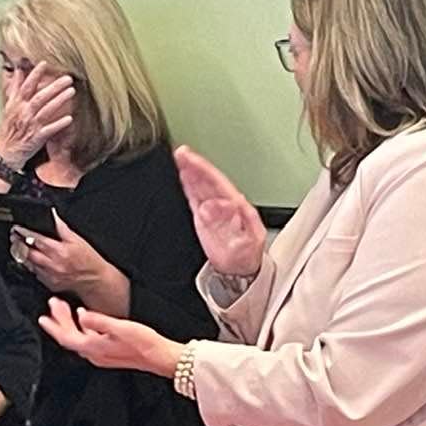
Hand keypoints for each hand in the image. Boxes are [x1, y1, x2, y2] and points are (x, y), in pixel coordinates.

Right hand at [0, 62, 74, 168]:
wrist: (4, 152)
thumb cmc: (7, 129)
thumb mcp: (9, 106)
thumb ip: (15, 88)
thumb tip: (18, 71)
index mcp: (16, 104)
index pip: (26, 86)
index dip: (34, 75)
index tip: (44, 64)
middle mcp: (24, 113)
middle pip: (40, 97)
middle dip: (54, 87)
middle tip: (67, 78)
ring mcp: (31, 125)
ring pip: (46, 110)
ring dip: (59, 100)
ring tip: (71, 91)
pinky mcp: (37, 137)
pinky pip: (50, 129)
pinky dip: (59, 124)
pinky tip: (69, 118)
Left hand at [12, 211, 124, 307]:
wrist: (95, 280)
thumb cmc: (88, 259)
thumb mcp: (77, 239)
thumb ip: (61, 227)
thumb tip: (52, 215)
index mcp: (60, 251)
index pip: (36, 239)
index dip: (24, 233)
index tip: (17, 228)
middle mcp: (53, 264)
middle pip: (28, 252)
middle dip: (18, 243)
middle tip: (13, 235)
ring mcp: (50, 276)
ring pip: (28, 263)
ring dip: (21, 254)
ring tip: (17, 245)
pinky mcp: (49, 284)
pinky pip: (35, 273)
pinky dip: (30, 265)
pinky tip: (29, 258)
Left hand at [38, 297, 182, 375]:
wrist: (159, 357)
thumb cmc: (143, 343)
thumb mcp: (119, 327)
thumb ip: (98, 321)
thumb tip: (82, 314)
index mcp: (93, 348)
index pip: (66, 337)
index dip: (53, 326)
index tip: (44, 316)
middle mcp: (94, 354)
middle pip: (69, 337)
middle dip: (59, 320)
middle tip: (54, 305)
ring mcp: (100, 355)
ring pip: (77, 338)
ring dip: (69, 323)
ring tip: (65, 309)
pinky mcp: (108, 353)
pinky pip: (87, 339)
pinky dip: (82, 327)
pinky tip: (85, 318)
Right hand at [173, 145, 265, 275]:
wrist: (240, 272)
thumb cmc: (246, 258)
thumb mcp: (242, 243)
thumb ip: (229, 225)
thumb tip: (211, 205)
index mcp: (237, 206)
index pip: (218, 182)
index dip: (204, 170)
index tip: (192, 160)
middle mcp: (225, 204)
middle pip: (208, 179)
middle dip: (195, 164)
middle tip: (181, 153)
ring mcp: (214, 209)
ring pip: (200, 185)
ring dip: (190, 170)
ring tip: (179, 157)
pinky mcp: (204, 216)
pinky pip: (194, 196)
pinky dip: (187, 184)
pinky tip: (182, 175)